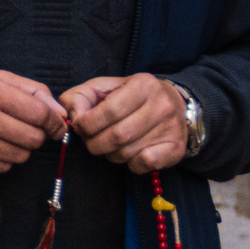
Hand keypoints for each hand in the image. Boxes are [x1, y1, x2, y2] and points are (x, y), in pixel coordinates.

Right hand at [0, 68, 67, 174]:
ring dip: (19, 148)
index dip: (54, 123)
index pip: (39, 114)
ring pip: (19, 157)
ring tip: (5, 135)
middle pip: (32, 139)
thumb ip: (32, 90)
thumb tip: (60, 114)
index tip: (56, 126)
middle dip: (36, 135)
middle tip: (26, 128)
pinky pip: (2, 168)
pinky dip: (3, 159)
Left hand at [61, 74, 187, 174]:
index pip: (109, 111)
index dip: (88, 124)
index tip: (81, 128)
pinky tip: (131, 152)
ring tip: (112, 144)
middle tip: (92, 141)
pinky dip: (130, 163)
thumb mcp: (102, 88)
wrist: (173, 103)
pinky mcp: (176, 148)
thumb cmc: (129, 96)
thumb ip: (78, 97)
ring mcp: (171, 127)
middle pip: (118, 135)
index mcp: (142, 85)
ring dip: (111, 153)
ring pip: (127, 152)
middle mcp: (161, 105)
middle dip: (95, 143)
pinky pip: (143, 163)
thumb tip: (73, 119)